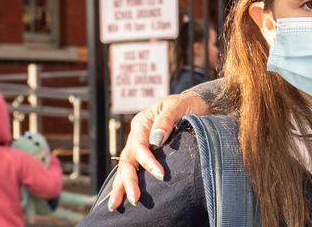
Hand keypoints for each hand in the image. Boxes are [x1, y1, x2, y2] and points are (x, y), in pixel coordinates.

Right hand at [106, 92, 209, 209]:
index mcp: (142, 122)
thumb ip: (166, 120)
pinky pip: (133, 169)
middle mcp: (137, 136)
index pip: (139, 146)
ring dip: (121, 186)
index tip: (161, 174)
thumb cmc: (187, 104)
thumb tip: (156, 140)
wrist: (196, 105)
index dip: (148, 161)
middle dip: (128, 181)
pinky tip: (121, 197)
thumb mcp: (178, 106)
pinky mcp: (146, 154)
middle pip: (127, 160)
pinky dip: (126, 182)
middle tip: (134, 199)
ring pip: (126, 167)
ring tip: (115, 205)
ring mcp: (139, 146)